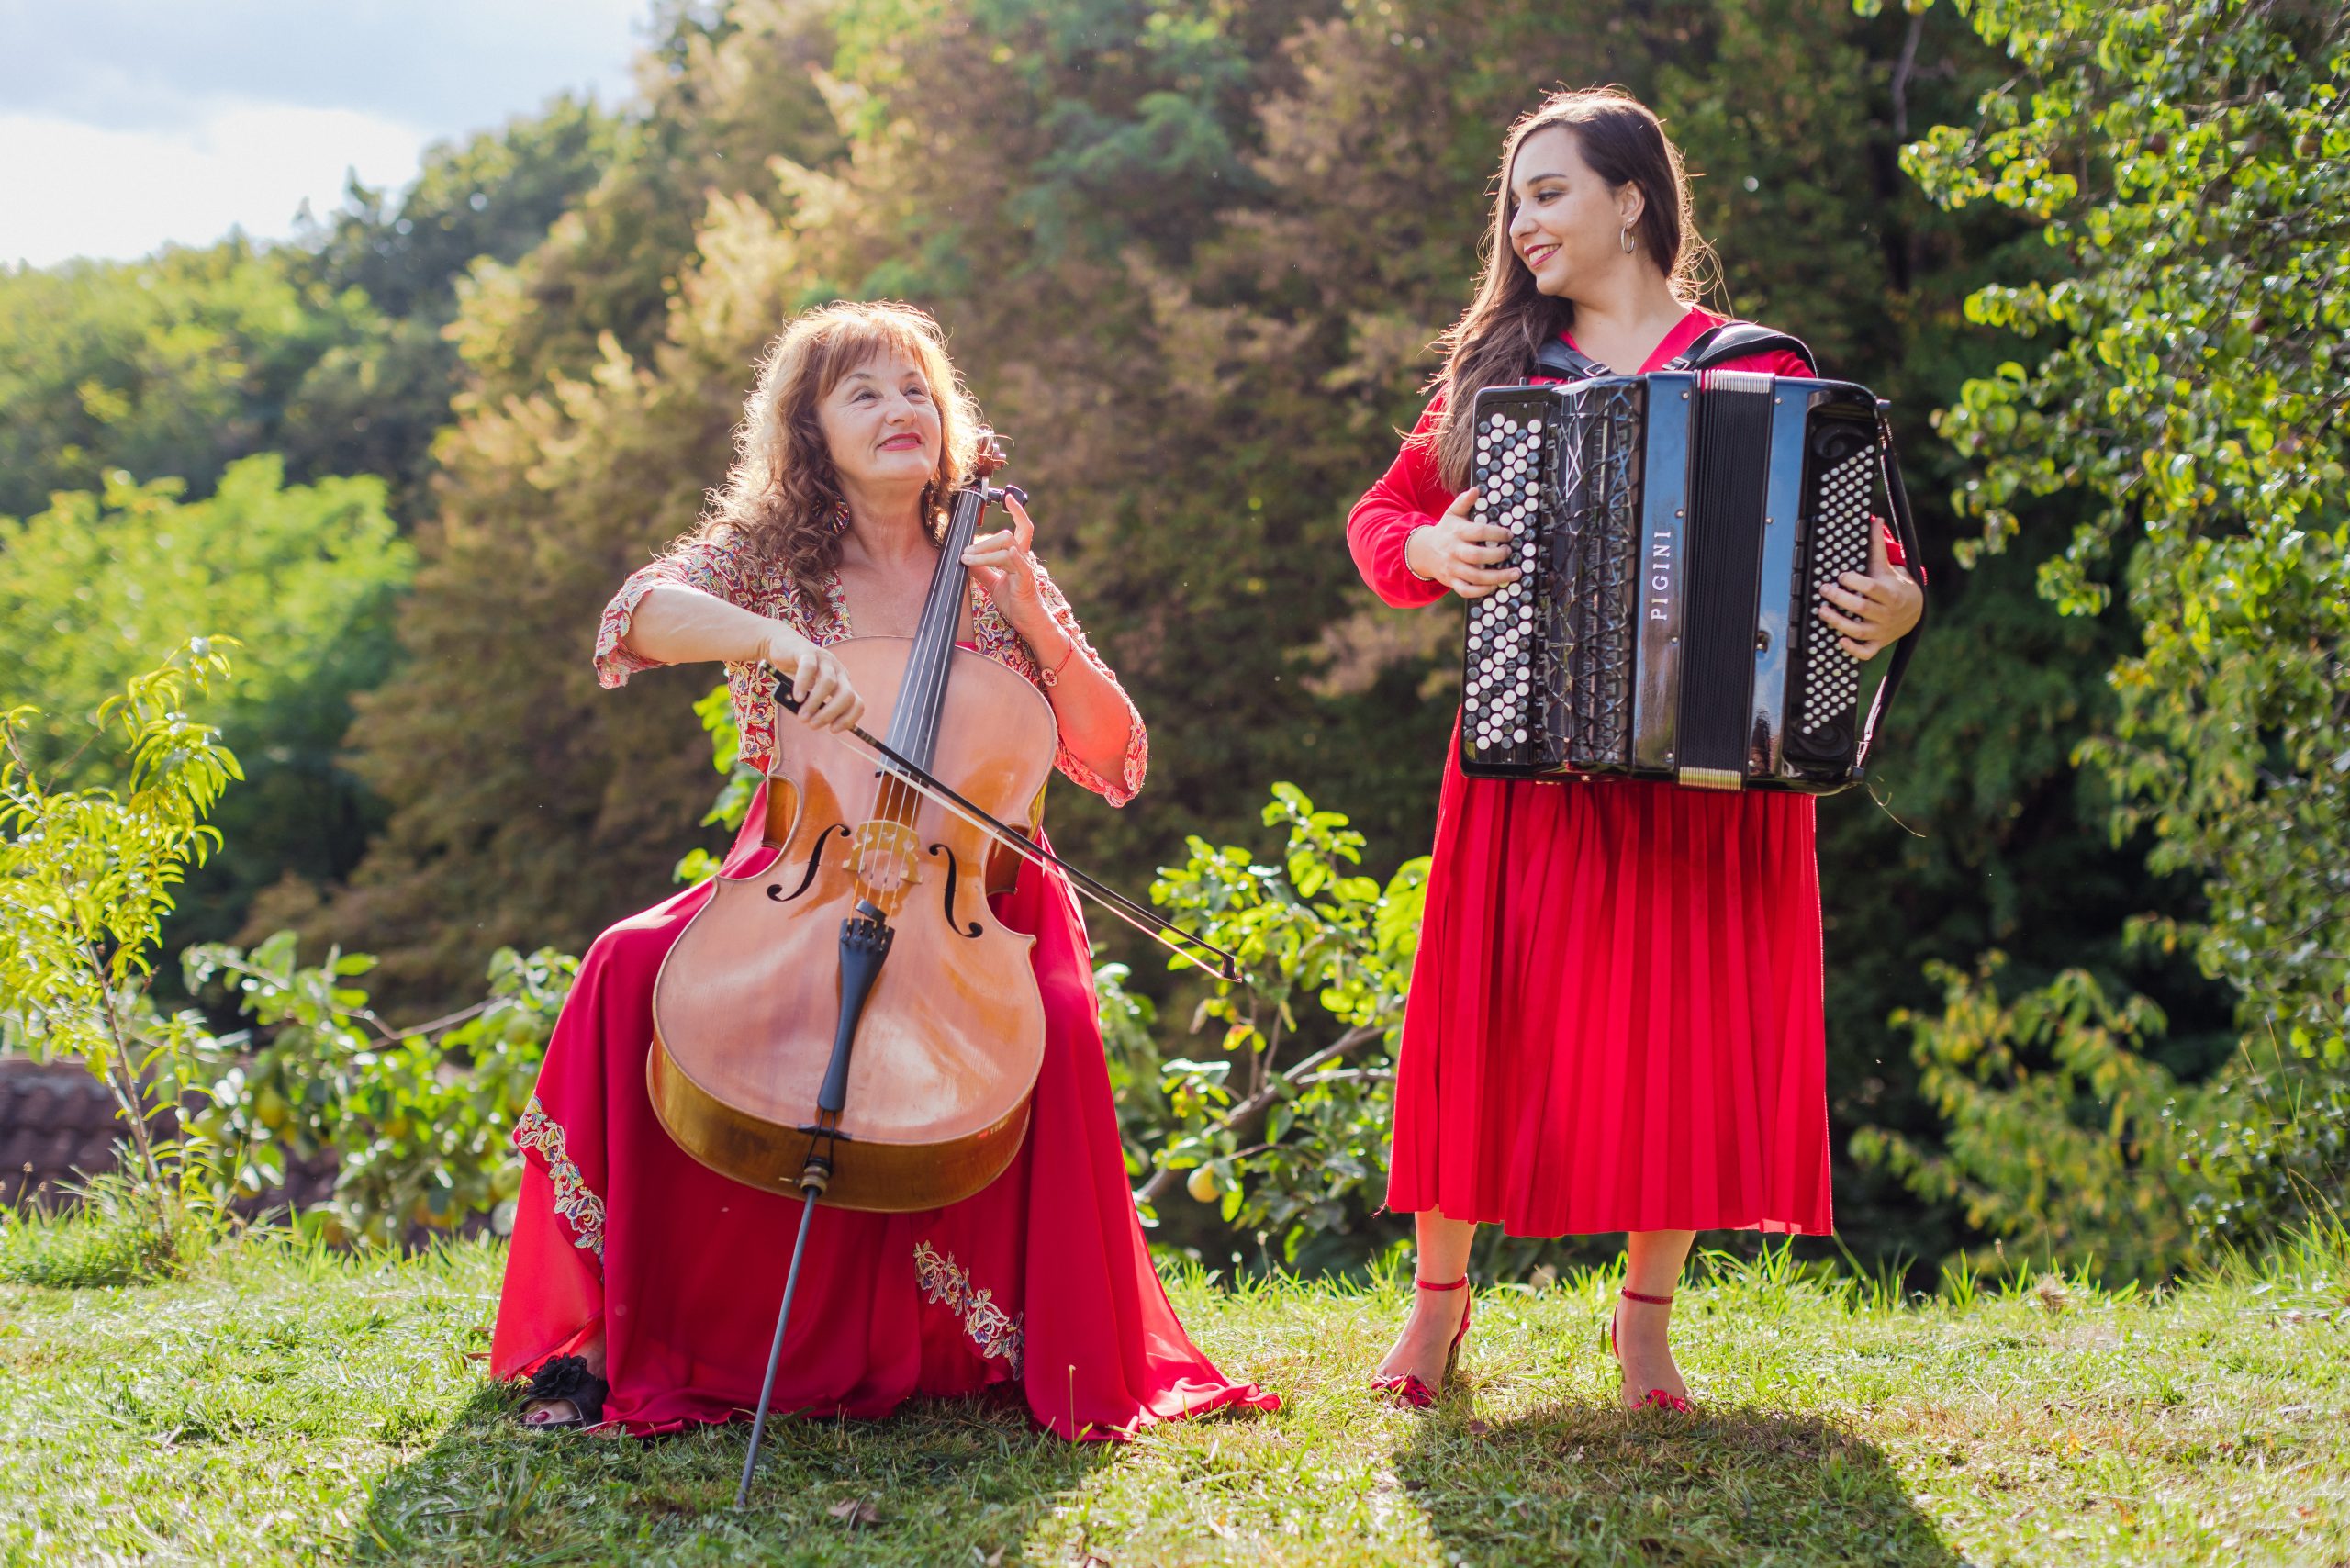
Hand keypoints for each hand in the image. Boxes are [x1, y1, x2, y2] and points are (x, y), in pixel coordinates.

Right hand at [759, 624, 863, 732]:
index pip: (857, 703)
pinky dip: (803, 684)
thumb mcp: (808, 694)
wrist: (781, 647)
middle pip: (847, 694)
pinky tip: (797, 697)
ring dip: (815, 703)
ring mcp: (825, 660)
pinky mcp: (807, 651)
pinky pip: (809, 667)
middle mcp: (838, 671)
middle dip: (831, 714)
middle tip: (813, 725)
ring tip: (802, 716)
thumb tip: (814, 723)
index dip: (849, 719)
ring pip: (828, 682)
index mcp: (843, 684)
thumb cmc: (796, 675)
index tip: (832, 730)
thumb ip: (813, 707)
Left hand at [962, 491, 1048, 634]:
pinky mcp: (1025, 579)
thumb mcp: (993, 584)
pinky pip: (1015, 562)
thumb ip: (983, 570)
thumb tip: (967, 560)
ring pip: (1007, 546)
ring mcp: (1025, 567)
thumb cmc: (1015, 602)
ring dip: (984, 551)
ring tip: (967, 559)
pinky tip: (992, 556)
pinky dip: (1002, 556)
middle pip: (1007, 535)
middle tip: (965, 552)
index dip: (1018, 511)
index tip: (1008, 497)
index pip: (1022, 528)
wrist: (1029, 622)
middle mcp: (1024, 558)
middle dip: (984, 541)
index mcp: (1019, 556)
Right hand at [1404, 488, 1519, 598]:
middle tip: (1509, 552)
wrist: (1423, 551)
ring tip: (1515, 573)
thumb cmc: (1445, 531)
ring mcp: (1452, 568)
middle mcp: (1454, 551)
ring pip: (1475, 576)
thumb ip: (1464, 502)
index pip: (1478, 532)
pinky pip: (1466, 591)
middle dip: (1497, 555)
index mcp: (1457, 532)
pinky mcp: (1451, 581)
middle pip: (1476, 556)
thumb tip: (1476, 490)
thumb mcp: (1451, 514)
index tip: (1509, 535)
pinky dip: (1481, 591)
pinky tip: (1495, 587)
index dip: (1495, 534)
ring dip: (1497, 577)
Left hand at [1816, 525, 1922, 660]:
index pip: (1872, 588)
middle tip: (1825, 590)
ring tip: (1822, 611)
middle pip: (1862, 608)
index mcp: (1889, 593)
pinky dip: (1852, 649)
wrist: (1913, 610)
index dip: (1855, 582)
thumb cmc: (1892, 585)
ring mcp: (1882, 630)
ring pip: (1860, 630)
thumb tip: (1876, 519)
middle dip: (1841, 600)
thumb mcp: (1886, 567)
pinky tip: (1838, 639)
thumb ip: (1877, 546)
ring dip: (1839, 623)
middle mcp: (1886, 614)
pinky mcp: (1877, 643)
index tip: (1841, 575)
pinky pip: (1866, 651)